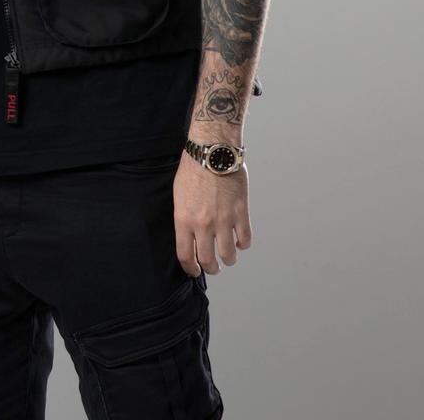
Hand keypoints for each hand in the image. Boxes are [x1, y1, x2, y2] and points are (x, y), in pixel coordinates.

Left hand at [172, 153, 251, 275]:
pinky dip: (243, 244)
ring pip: (228, 254)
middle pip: (207, 260)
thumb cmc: (192, 170)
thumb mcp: (178, 196)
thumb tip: (190, 236)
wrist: (212, 152)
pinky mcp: (240, 212)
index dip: (190, 268)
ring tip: (228, 258)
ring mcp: (223, 220)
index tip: (194, 271)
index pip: (185, 256)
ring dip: (229, 259)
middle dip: (211, 268)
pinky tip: (240, 241)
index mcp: (184, 220)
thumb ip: (184, 218)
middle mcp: (203, 224)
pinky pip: (245, 238)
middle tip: (214, 268)